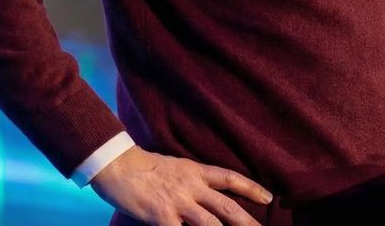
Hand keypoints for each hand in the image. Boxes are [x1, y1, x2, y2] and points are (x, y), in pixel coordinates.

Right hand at [89, 145, 272, 225]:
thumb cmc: (141, 165)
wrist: (116, 163)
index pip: (230, 178)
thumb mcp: (173, 166)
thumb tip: (203, 193)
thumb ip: (189, 180)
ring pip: (210, 223)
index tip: (268, 197)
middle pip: (226, 206)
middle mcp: (191, 186)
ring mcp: (177, 203)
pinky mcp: (161, 216)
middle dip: (247, 221)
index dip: (251, 188)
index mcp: (194, 171)